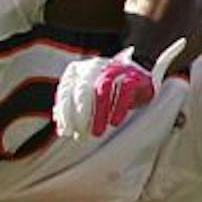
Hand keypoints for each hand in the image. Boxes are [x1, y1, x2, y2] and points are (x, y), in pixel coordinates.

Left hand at [53, 38, 185, 140]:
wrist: (139, 74)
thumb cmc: (108, 89)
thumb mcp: (87, 95)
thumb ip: (72, 107)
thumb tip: (61, 128)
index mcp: (77, 70)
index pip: (65, 92)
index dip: (64, 114)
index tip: (66, 132)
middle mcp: (93, 67)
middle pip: (81, 91)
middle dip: (78, 115)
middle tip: (80, 135)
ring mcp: (114, 69)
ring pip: (101, 90)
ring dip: (98, 113)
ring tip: (96, 132)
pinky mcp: (133, 76)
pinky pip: (124, 91)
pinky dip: (118, 108)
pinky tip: (114, 122)